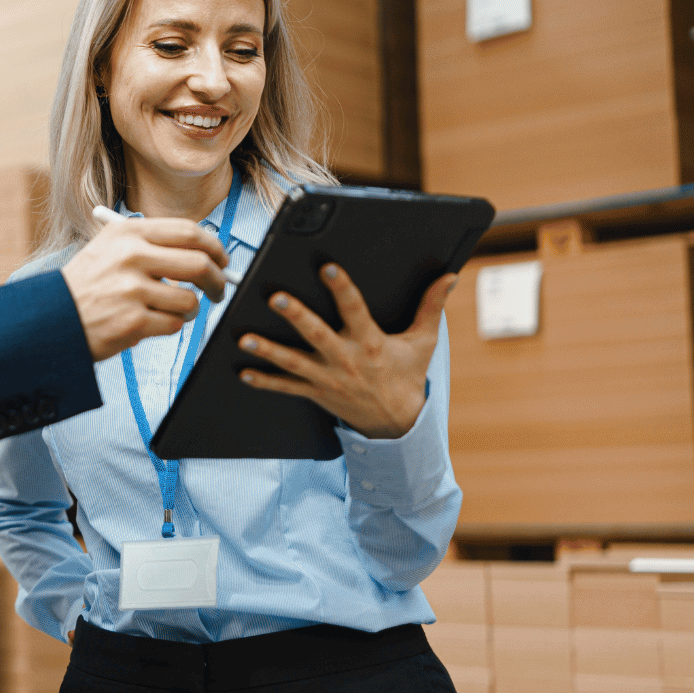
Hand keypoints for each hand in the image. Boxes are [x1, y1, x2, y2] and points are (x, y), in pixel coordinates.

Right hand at [60, 218, 231, 360]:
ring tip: (168, 311)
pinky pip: (174, 324)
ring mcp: (132, 289)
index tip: (220, 260)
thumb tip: (204, 253)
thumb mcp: (110, 249)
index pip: (188, 231)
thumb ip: (153, 246)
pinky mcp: (133, 320)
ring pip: (190, 300)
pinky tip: (148, 322)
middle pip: (198, 262)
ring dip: (188, 310)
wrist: (51, 317)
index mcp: (128, 233)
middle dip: (217, 280)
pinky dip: (169, 326)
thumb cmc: (85, 286)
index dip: (213, 246)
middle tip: (218, 289)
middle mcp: (131, 256)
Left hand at [236, 265, 455, 439]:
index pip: (356, 310)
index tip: (328, 268)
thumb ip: (431, 307)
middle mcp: (346, 359)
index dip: (343, 289)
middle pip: (317, 334)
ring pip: (294, 363)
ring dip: (269, 351)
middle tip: (276, 298)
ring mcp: (328, 378)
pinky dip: (264, 381)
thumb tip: (449, 276)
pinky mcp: (316, 393)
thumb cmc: (407, 376)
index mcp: (370, 342)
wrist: (398, 424)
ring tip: (245, 339)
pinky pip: (287, 388)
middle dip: (297, 316)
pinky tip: (243, 372)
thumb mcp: (423, 342)